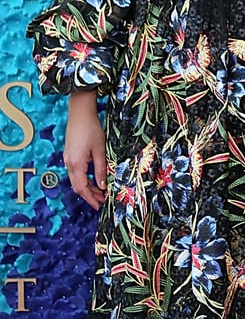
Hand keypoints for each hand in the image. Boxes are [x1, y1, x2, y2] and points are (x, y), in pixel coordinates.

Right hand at [65, 90, 106, 210]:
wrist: (80, 113)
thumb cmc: (91, 129)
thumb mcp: (100, 150)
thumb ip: (101, 169)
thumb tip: (103, 186)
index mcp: (76, 164)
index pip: (82, 188)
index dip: (91, 198)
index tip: (99, 206)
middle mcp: (69, 163)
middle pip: (77, 186)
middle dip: (89, 195)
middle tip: (101, 201)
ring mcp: (68, 159)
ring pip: (76, 180)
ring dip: (87, 187)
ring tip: (100, 192)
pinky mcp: (69, 154)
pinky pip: (75, 172)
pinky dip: (84, 179)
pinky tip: (93, 179)